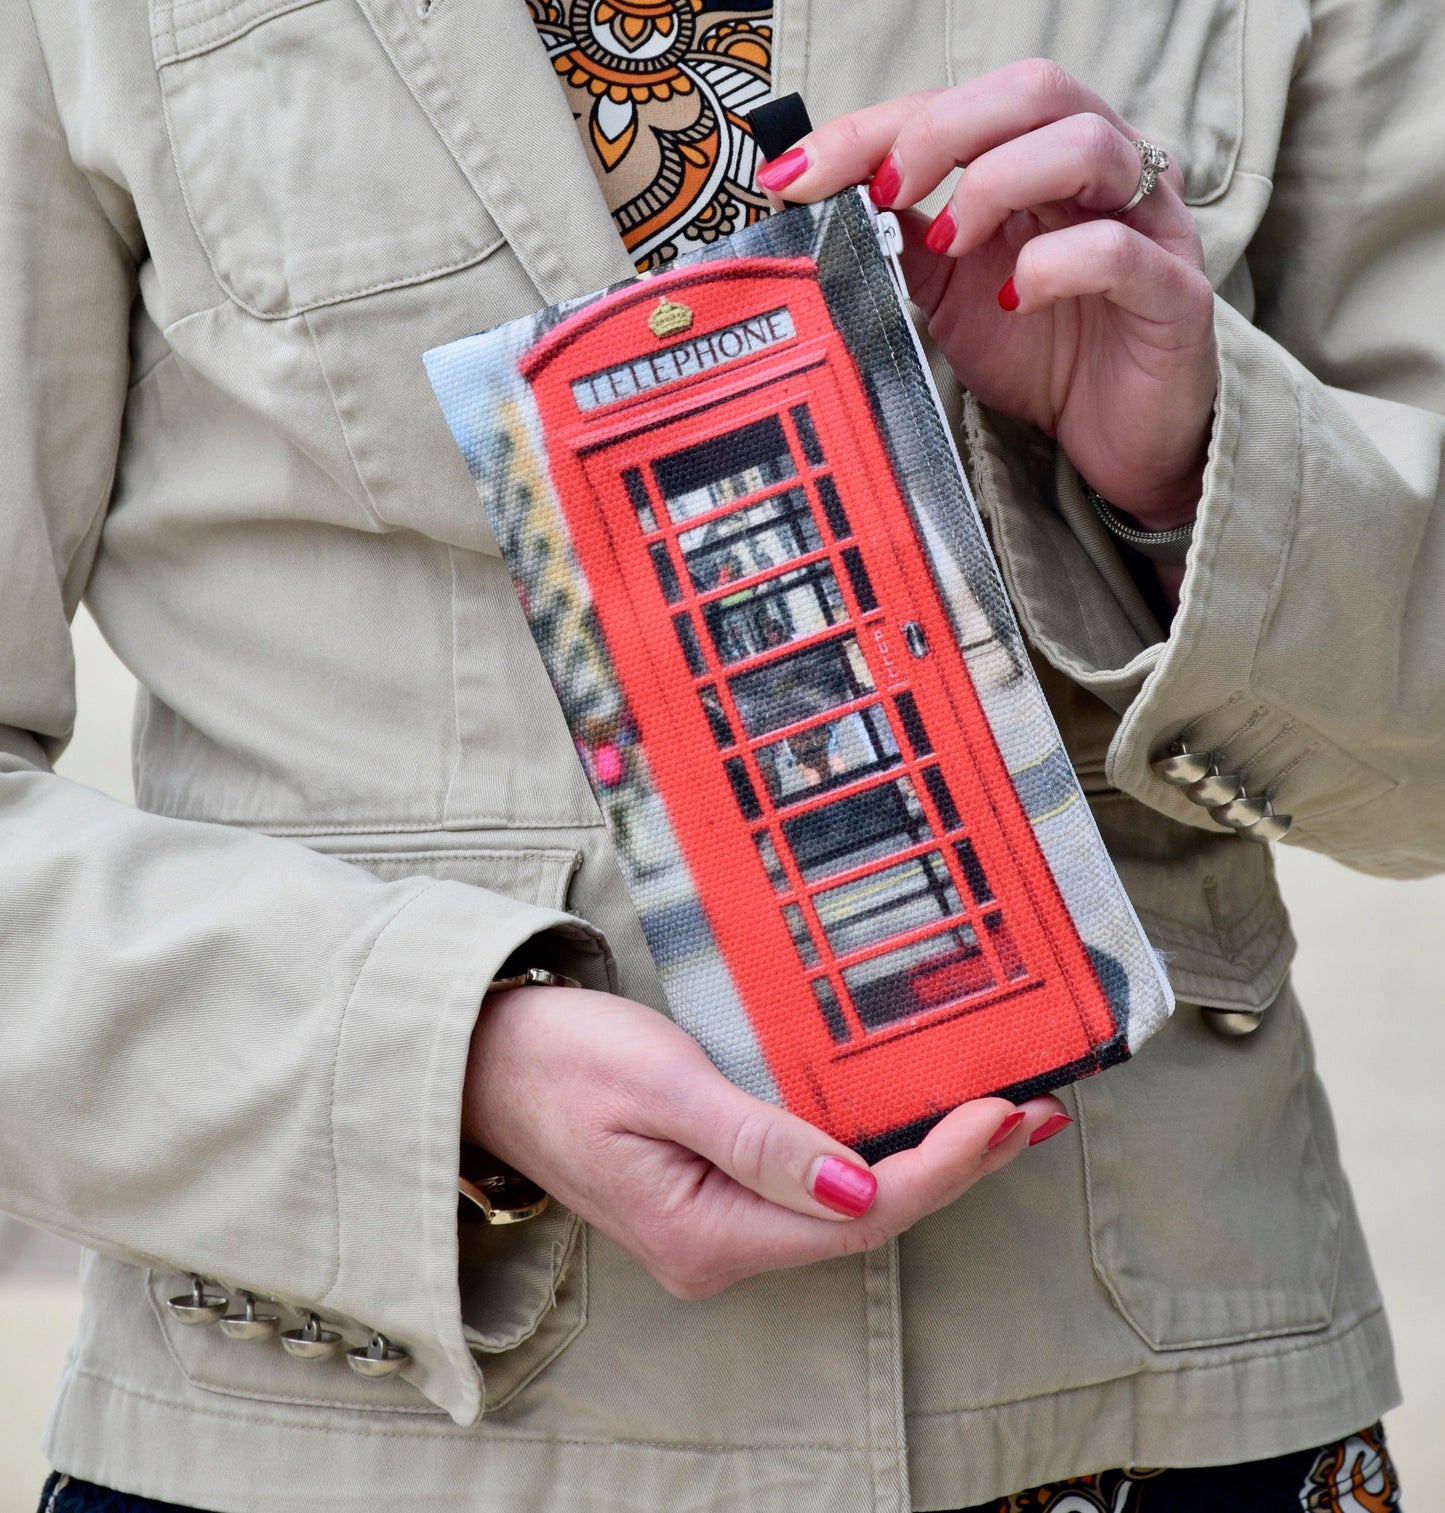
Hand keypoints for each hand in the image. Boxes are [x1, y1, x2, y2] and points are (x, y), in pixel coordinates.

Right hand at [462, 985, 1067, 1298]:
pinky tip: (908, 1126)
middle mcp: (718, 1249)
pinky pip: (812, 1188)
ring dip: (922, 1163)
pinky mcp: (710, 1195)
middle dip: (953, 1169)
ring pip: (844, 1207)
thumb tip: (860, 1186)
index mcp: (706, 1232)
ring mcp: (714, 1228)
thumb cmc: (563, 1060)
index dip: (940, 1168)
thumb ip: (760, 1142)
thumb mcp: (663, 1086)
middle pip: (864, 1219)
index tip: (1001, 1113)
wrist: (484, 1061)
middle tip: (1030, 1115)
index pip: (858, 1215)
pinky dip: (872, 1155)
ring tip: (996, 1120)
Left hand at [757, 59, 1215, 533]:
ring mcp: (1149, 225)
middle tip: (889, 194)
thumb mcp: (949, 291)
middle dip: (940, 133)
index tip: (800, 172)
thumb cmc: (1045, 354)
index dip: (874, 127)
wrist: (1116, 441)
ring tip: (952, 248)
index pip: (960, 103)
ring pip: (1085, 145)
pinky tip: (1014, 300)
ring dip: (997, 186)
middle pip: (1034, 89)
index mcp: (1046, 158)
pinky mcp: (1174, 292)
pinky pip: (1115, 249)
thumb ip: (902, 240)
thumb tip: (823, 204)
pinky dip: (1052, 265)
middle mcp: (1105, 173)